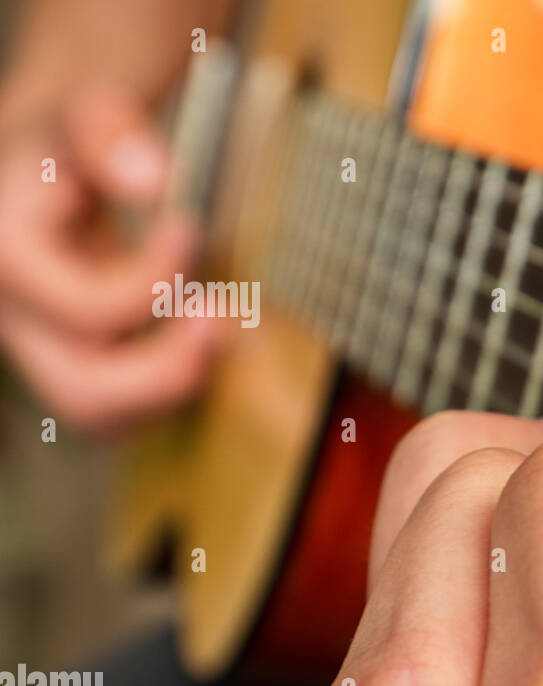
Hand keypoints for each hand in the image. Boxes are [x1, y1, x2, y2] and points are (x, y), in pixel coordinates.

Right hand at [0, 85, 217, 431]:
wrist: (40, 174)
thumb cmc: (67, 145)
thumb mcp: (82, 116)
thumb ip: (107, 134)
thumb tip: (152, 178)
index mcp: (6, 260)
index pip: (86, 309)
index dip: (153, 278)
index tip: (191, 225)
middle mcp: (15, 321)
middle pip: (83, 391)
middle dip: (165, 368)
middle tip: (223, 317)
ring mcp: (41, 353)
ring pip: (102, 417)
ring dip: (175, 385)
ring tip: (225, 330)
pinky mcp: (73, 366)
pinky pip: (121, 413)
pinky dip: (168, 388)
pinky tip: (206, 340)